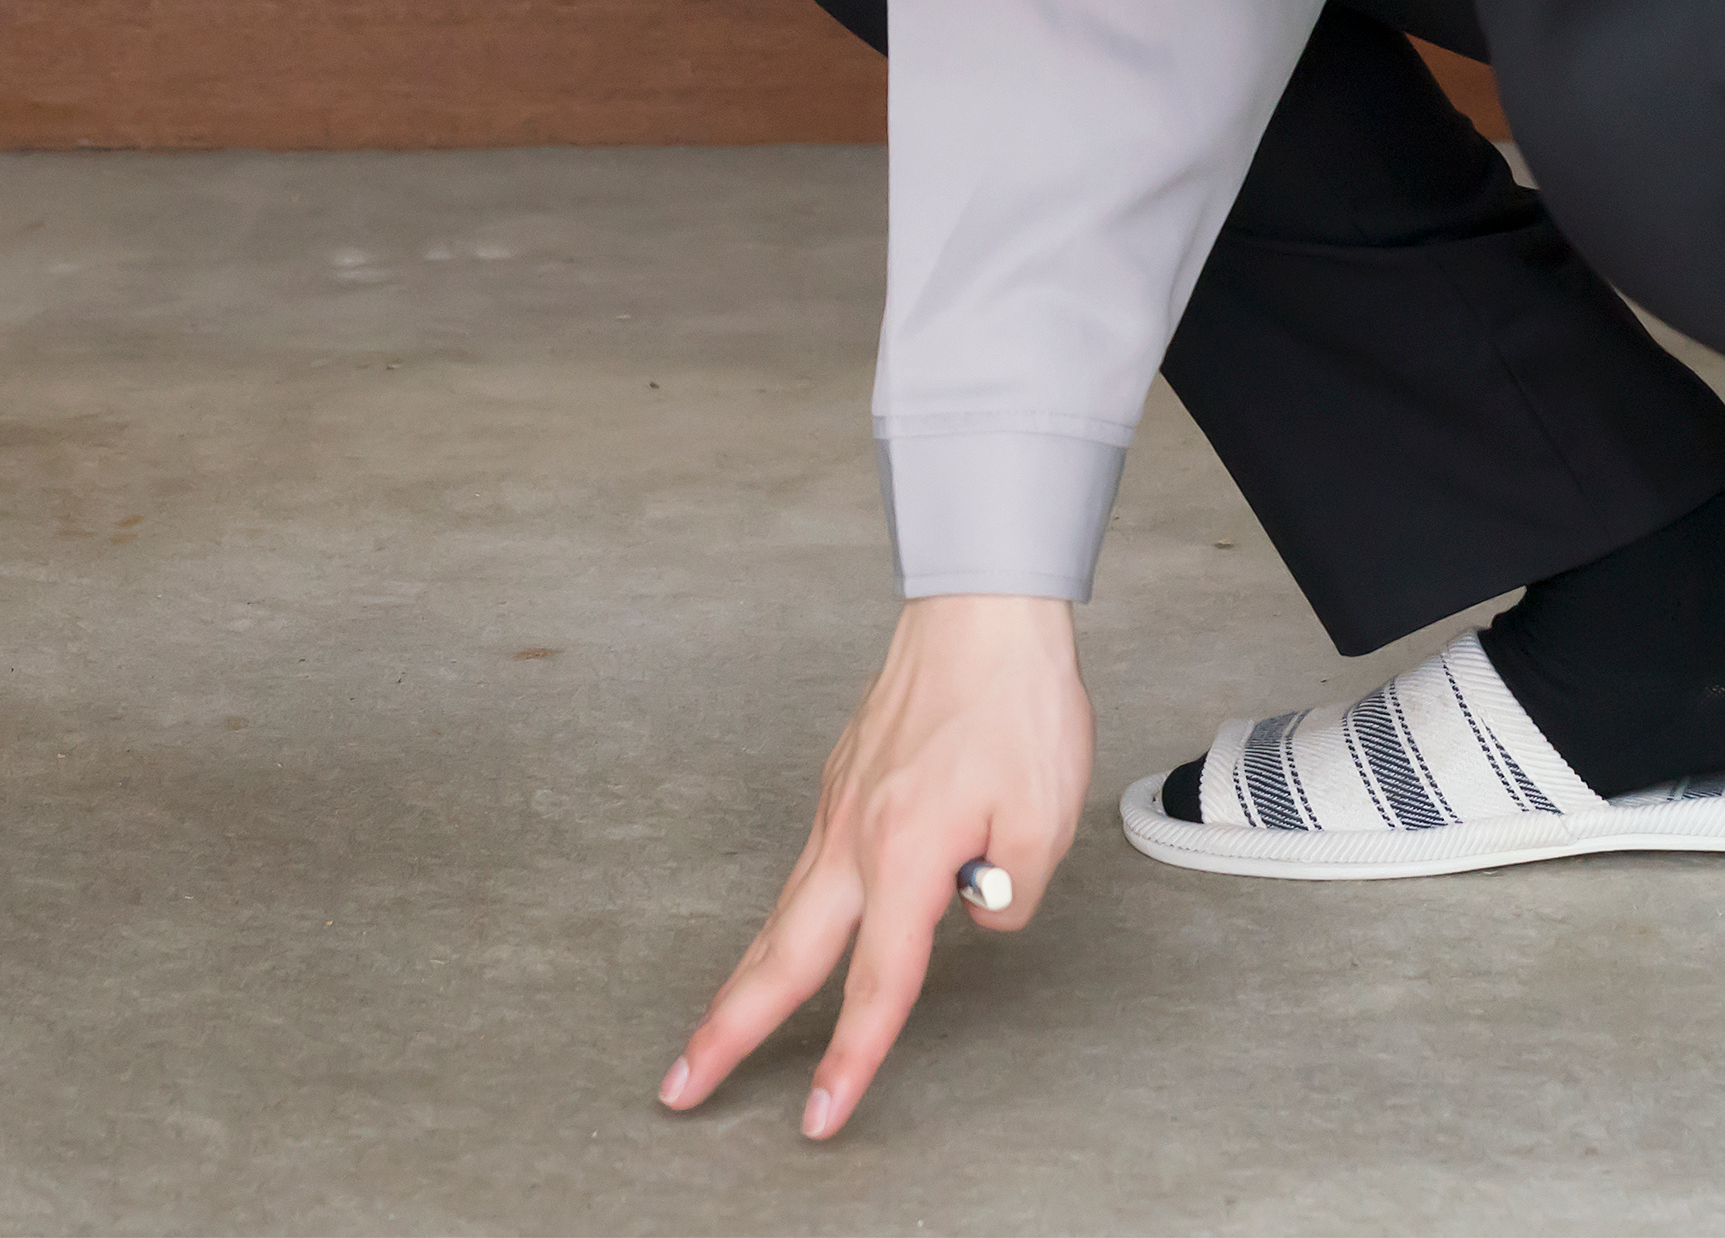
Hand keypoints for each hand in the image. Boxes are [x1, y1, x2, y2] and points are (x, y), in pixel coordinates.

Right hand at [659, 593, 1091, 1141]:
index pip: (879, 982)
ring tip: (714, 1035)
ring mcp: (838, 808)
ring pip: (784, 915)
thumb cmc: (1016, 702)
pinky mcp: (843, 785)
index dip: (851, 1057)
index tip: (818, 1115)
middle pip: (780, 957)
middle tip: (680, 1087)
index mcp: (904, 852)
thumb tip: (976, 912)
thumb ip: (1011, 890)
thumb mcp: (1044, 816)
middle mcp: (854, 837)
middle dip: (727, 1031)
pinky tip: (790, 944)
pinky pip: (811, 871)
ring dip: (745, 982)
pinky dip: (788, 921)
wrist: (981, 608)